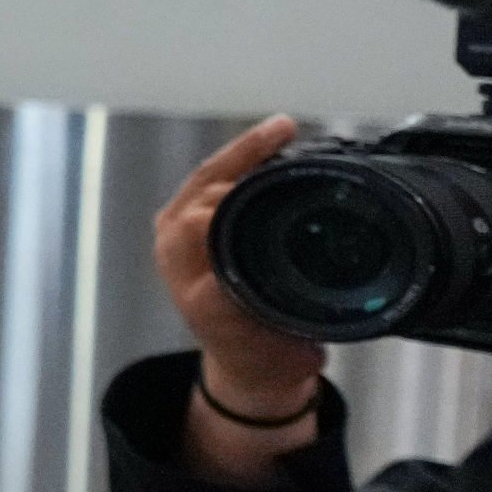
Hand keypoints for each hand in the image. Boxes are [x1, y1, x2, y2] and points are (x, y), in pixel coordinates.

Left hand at [157, 115, 328, 428]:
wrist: (244, 363)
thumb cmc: (262, 353)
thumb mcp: (285, 344)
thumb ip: (293, 319)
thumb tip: (316, 303)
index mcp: (197, 284)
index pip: (206, 220)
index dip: (240, 189)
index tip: (281, 162)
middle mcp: (178, 255)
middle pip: (205, 189)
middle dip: (246, 157)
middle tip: (286, 130)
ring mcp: (176, 239)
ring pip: (205, 180)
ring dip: (242, 153)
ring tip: (279, 129)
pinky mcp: (183, 227)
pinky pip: (208, 184)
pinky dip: (238, 163)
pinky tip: (267, 146)